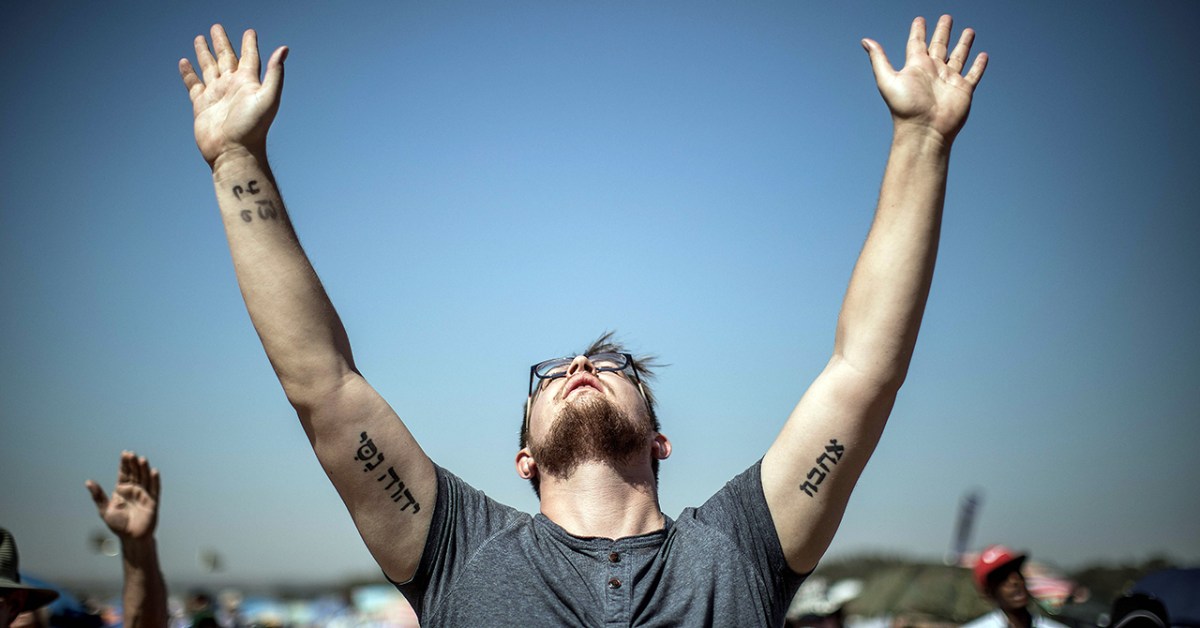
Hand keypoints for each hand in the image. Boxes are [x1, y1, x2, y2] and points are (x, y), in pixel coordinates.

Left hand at [86, 451, 160, 540]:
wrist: (131, 538)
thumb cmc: (118, 525)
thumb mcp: (105, 510)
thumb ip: (98, 496)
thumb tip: (88, 482)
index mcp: (121, 490)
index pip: (124, 473)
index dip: (124, 464)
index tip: (125, 453)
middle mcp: (134, 490)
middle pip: (135, 473)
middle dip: (133, 464)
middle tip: (132, 454)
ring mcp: (144, 495)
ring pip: (145, 478)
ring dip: (144, 469)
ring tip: (142, 459)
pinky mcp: (152, 501)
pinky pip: (154, 489)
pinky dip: (155, 480)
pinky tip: (154, 471)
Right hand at [179, 25, 286, 166]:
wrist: (233, 152)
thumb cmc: (253, 128)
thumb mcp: (268, 97)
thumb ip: (274, 73)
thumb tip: (284, 49)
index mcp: (248, 82)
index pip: (249, 57)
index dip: (249, 44)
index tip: (249, 31)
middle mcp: (232, 86)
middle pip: (226, 57)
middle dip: (221, 42)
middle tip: (216, 27)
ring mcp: (217, 95)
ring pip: (209, 68)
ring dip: (205, 53)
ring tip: (199, 38)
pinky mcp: (202, 105)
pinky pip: (193, 84)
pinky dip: (188, 73)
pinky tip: (184, 62)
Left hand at [862, 15, 987, 142]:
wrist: (924, 131)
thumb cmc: (905, 108)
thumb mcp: (887, 80)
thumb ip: (879, 59)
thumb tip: (866, 40)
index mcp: (917, 66)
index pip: (917, 43)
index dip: (918, 30)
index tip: (920, 19)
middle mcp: (933, 70)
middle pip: (939, 45)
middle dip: (943, 31)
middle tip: (946, 17)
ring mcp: (949, 80)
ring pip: (959, 56)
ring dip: (963, 44)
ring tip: (969, 30)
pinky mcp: (963, 89)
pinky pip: (973, 74)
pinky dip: (979, 65)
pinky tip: (983, 55)